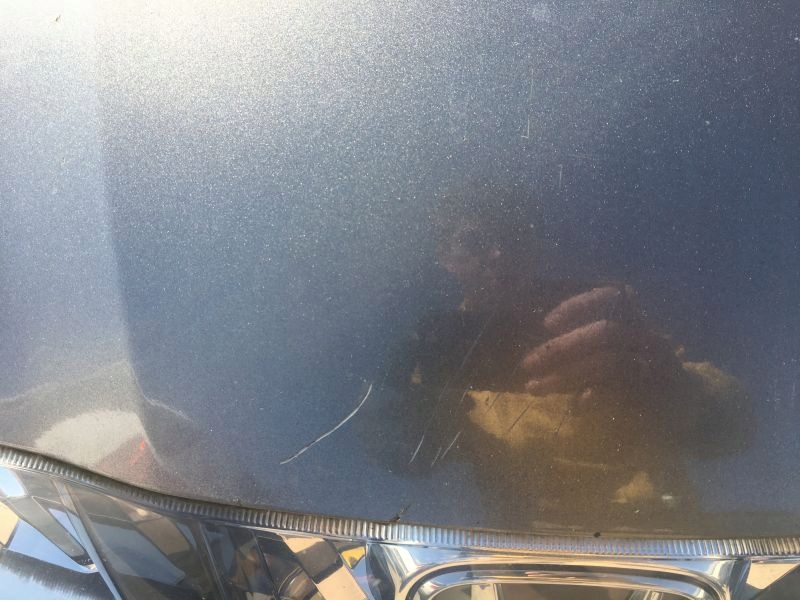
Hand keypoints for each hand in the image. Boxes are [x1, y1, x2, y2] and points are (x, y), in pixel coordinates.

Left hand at [522, 285, 684, 403]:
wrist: (689, 401)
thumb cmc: (638, 367)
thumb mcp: (616, 346)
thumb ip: (584, 340)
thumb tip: (538, 346)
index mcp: (636, 318)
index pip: (612, 297)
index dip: (577, 306)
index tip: (546, 322)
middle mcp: (647, 336)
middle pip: (604, 332)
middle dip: (561, 347)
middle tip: (527, 363)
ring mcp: (654, 365)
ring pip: (608, 363)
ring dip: (565, 376)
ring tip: (533, 388)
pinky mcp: (656, 394)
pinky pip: (620, 393)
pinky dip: (592, 398)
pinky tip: (574, 407)